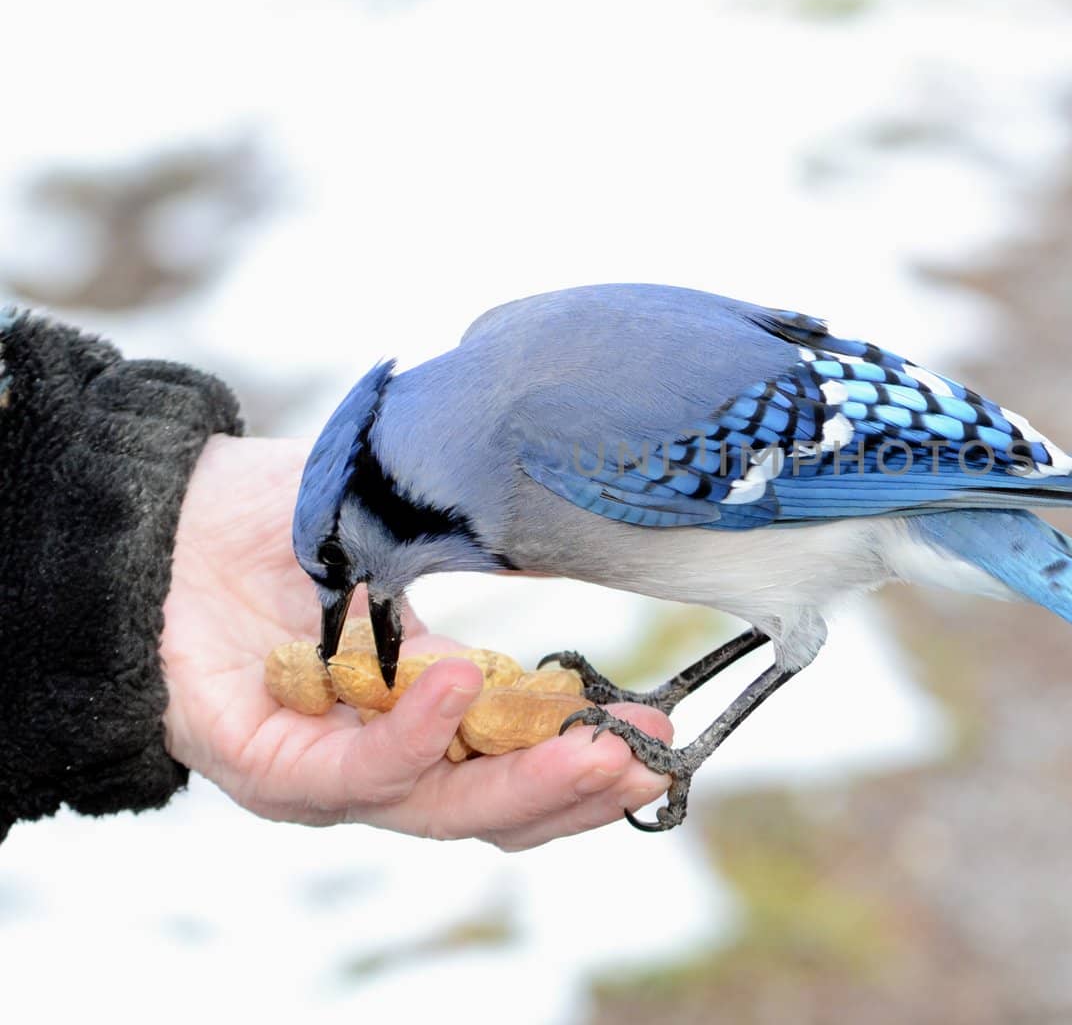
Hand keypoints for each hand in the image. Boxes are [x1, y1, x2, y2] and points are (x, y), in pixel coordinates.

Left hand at [160, 434, 671, 849]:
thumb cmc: (282, 524)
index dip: (591, 758)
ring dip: (523, 780)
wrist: (164, 508)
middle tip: (649, 756)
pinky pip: (352, 772)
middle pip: (490, 808)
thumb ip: (496, 564)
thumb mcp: (414, 546)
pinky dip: (416, 733)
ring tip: (592, 742)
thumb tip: (607, 536)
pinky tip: (463, 683)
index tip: (661, 733)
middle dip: (578, 788)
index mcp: (421, 714)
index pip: (517, 764)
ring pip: (437, 808)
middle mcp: (377, 759)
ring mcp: (322, 774)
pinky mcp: (264, 765)